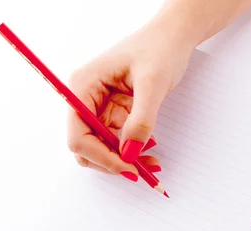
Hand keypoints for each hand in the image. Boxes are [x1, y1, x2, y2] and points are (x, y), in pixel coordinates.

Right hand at [66, 21, 193, 181]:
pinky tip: (150, 151)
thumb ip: (140, 120)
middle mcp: (86, 98)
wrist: (173, 38)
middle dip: (112, 162)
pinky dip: (132, 151)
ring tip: (151, 163)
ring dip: (124, 160)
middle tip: (141, 172)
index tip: (128, 167)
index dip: (100, 156)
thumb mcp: (152, 84)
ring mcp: (100, 107)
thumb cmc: (159, 49)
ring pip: (103, 148)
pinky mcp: (115, 113)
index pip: (78, 134)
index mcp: (83, 86)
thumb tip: (129, 153)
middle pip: (86, 146)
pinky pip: (117, 141)